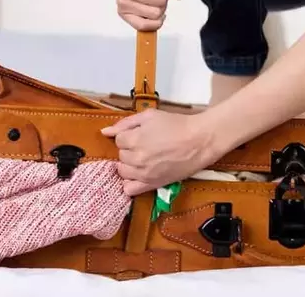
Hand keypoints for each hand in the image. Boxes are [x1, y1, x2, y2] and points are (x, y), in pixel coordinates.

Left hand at [101, 109, 218, 196]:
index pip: (118, 140)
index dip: (128, 136)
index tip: (140, 134)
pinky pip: (130, 190)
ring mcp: (143, 174)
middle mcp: (136, 159)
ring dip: (129, 165)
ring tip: (144, 159)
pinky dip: (130, 183)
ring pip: (123, 172)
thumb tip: (105, 132)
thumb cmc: (176, 124)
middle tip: (145, 145)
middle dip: (129, 149)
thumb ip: (125, 123)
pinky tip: (138, 175)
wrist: (199, 140)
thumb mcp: (150, 116)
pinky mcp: (152, 184)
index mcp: (134, 139)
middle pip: (120, 156)